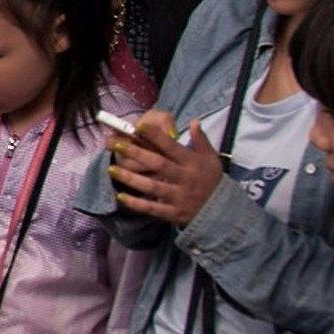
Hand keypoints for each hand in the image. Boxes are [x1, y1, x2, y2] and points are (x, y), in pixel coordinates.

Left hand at [108, 114, 225, 226]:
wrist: (222, 210)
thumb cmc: (212, 180)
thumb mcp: (211, 158)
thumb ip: (201, 140)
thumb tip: (193, 121)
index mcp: (192, 163)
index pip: (172, 147)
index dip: (156, 136)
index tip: (138, 127)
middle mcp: (185, 179)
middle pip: (158, 164)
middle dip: (136, 154)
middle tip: (116, 145)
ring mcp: (178, 197)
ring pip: (152, 186)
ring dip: (131, 178)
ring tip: (111, 169)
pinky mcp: (173, 212)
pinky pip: (152, 208)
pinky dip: (136, 203)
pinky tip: (120, 196)